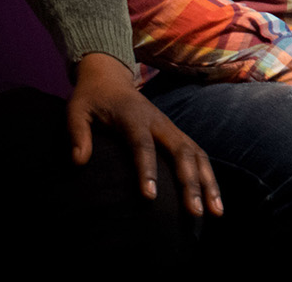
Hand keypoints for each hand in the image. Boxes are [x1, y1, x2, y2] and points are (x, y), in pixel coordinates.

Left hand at [68, 51, 221, 216]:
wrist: (110, 78)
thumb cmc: (92, 99)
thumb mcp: (76, 111)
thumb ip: (77, 134)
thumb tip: (78, 162)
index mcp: (133, 117)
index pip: (143, 145)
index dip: (147, 170)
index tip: (150, 197)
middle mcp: (159, 122)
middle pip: (181, 152)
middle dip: (190, 183)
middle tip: (194, 212)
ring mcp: (171, 128)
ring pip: (197, 155)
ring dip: (208, 183)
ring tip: (216, 211)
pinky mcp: (177, 134)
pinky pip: (198, 155)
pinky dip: (208, 177)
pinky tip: (213, 199)